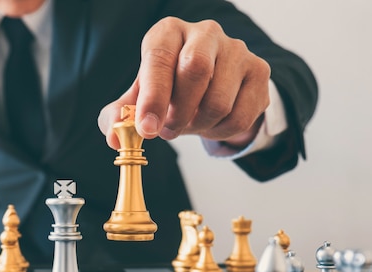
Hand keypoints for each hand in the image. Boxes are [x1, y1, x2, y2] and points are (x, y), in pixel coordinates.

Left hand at [99, 17, 270, 148]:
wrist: (209, 85)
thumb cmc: (167, 88)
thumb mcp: (138, 98)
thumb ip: (120, 115)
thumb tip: (115, 137)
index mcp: (169, 32)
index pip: (160, 58)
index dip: (153, 97)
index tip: (147, 128)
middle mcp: (205, 32)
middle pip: (196, 70)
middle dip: (179, 112)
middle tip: (168, 131)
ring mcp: (237, 50)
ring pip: (219, 101)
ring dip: (198, 126)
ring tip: (188, 124)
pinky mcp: (259, 72)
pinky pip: (240, 116)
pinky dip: (219, 132)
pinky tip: (210, 124)